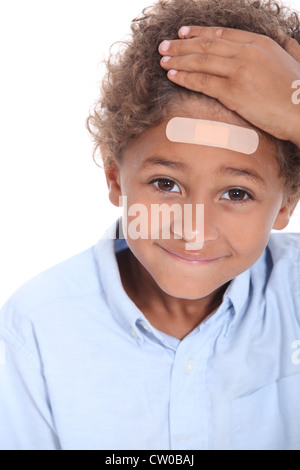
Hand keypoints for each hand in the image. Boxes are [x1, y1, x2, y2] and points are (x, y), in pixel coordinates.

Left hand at [159, 26, 299, 146]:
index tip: (183, 33)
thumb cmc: (299, 91)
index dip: (199, 32)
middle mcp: (247, 53)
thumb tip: (288, 43)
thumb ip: (287, 49)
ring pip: (201, 61)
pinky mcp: (233, 92)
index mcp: (260, 43)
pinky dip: (184, 77)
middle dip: (182, 45)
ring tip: (162, 60)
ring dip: (178, 60)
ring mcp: (239, 71)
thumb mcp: (296, 60)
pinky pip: (202, 82)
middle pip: (206, 45)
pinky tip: (172, 76)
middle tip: (164, 45)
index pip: (222, 34)